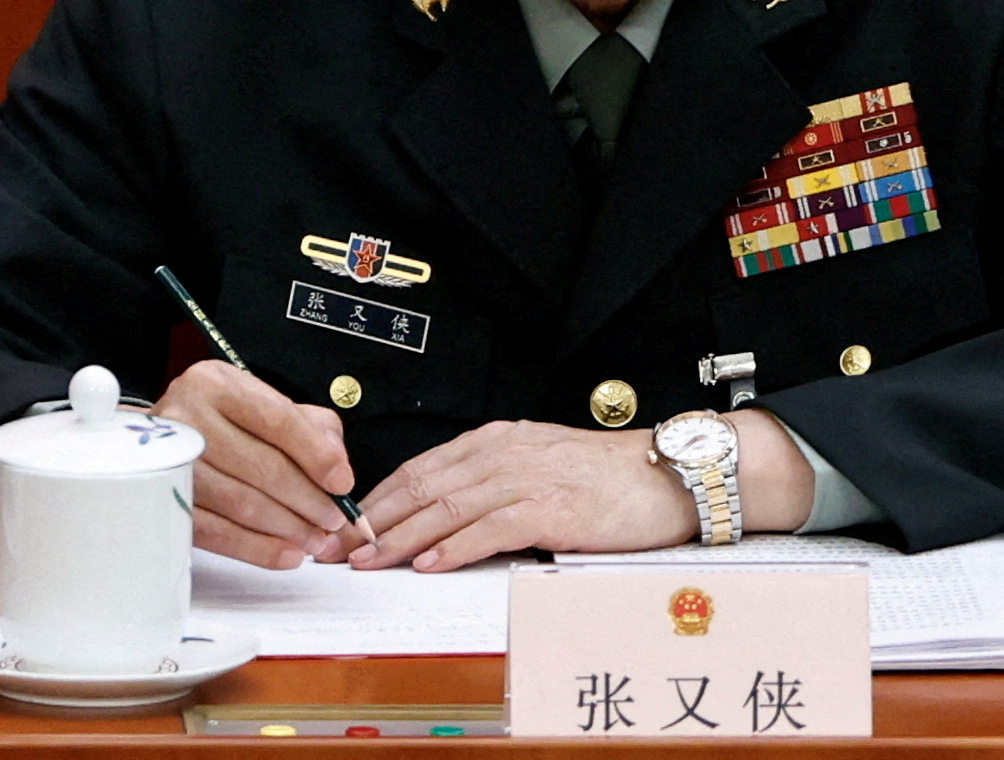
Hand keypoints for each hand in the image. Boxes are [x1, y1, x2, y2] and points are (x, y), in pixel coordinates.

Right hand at [153, 360, 362, 568]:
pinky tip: (287, 555)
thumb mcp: (269, 406)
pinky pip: (216, 533)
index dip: (317, 455)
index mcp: (217, 385)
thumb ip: (313, 429)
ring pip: (242, 503)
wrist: (160, 441)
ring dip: (288, 528)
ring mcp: (169, 464)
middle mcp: (187, 418)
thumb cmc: (227, 423)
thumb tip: (338, 469)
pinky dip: (257, 549)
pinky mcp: (163, 504)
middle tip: (334, 520)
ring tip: (316, 539)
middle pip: (262, 467)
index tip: (343, 484)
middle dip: (308, 500)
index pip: (278, 420)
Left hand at [348, 420, 690, 572]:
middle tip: (338, 546)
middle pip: (422, 486)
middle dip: (374, 520)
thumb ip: (495, 480)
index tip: (347, 523)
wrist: (666, 474)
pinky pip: (488, 529)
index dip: (379, 497)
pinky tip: (428, 563)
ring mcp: (525, 478)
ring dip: (399, 537)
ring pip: (445, 507)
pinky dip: (453, 548)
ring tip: (368, 560)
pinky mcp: (548, 508)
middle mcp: (505, 452)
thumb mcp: (541, 464)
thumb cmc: (608, 476)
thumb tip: (445, 514)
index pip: (422, 466)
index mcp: (498, 439)